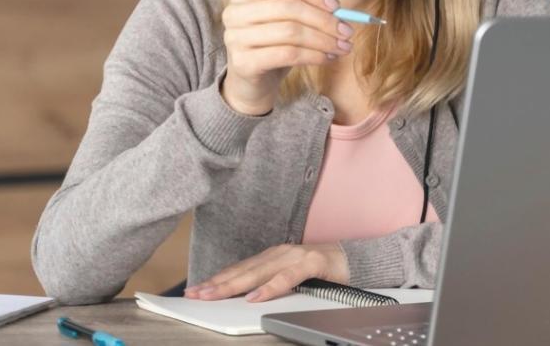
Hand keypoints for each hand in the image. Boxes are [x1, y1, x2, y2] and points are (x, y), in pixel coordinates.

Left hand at [183, 242, 349, 301]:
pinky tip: (255, 297)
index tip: (196, 290)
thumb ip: (268, 282)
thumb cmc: (320, 270)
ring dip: (234, 285)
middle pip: (242, 271)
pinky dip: (269, 288)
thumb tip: (243, 297)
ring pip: (258, 273)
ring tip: (214, 295)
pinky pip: (287, 277)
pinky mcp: (311, 262)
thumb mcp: (288, 276)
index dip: (216, 279)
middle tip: (196, 294)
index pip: (238, 269)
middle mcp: (279, 253)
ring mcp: (294, 256)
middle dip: (216, 284)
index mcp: (272, 257)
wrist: (353, 260)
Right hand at [219, 0, 354, 115]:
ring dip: (323, 40)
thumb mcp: (286, 22)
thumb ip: (307, 9)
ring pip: (290, 32)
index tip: (337, 7)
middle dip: (324, 20)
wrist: (250, 85)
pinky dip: (314, 56)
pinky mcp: (243, 62)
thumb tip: (341, 11)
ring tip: (342, 47)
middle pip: (289, 7)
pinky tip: (327, 58)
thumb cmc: (272, 46)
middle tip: (347, 31)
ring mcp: (235, 37)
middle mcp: (235, 12)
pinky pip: (288, 54)